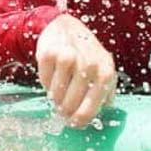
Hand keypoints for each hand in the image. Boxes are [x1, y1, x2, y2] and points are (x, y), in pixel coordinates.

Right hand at [35, 13, 115, 127]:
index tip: (73, 123)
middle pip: (71, 104)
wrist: (67, 27)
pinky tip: (52, 77)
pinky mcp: (49, 52)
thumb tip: (98, 119)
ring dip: (55, 98)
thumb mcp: (103, 70)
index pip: (91, 108)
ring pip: (57, 94)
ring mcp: (68, 57)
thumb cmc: (87, 55)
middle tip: (62, 110)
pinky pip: (44, 81)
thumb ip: (105, 94)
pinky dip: (46, 83)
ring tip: (58, 93)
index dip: (80, 120)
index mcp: (106, 73)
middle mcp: (89, 64)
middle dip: (65, 111)